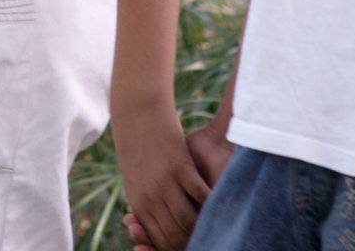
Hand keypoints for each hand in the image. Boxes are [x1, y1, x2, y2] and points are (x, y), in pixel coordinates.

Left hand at [122, 123, 232, 248]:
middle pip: (174, 235)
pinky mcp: (180, 167)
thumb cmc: (141, 149)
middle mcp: (150, 199)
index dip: (173, 247)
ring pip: (187, 221)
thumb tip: (152, 230)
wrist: (140, 116)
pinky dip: (209, 203)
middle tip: (203, 237)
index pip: (159, 239)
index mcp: (139, 204)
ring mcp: (165, 184)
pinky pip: (199, 195)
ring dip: (200, 226)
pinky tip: (217, 204)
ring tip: (210, 225)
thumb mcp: (138, 181)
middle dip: (188, 240)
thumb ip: (147, 206)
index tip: (186, 245)